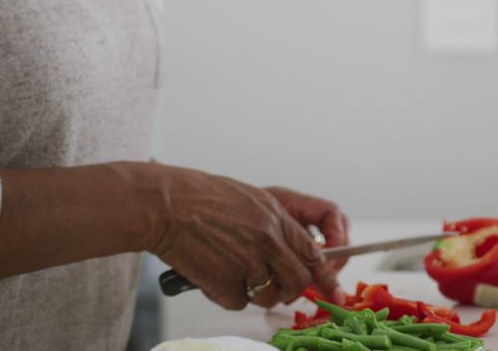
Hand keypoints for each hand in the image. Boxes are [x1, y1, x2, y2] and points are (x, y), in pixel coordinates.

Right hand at [145, 165, 343, 309]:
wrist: (163, 204)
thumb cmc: (199, 196)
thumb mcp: (249, 199)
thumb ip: (274, 224)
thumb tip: (292, 248)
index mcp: (275, 217)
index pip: (313, 253)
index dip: (325, 276)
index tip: (333, 290)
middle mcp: (266, 240)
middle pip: (297, 281)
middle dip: (289, 288)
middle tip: (274, 284)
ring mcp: (246, 263)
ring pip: (268, 295)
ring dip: (254, 291)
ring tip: (233, 271)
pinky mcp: (223, 283)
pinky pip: (238, 301)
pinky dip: (226, 294)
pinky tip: (212, 274)